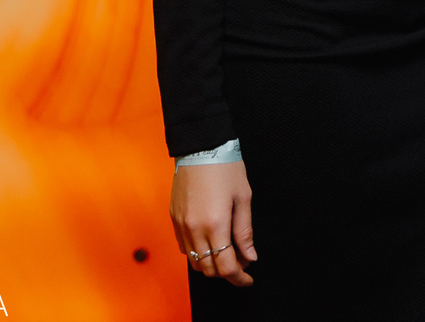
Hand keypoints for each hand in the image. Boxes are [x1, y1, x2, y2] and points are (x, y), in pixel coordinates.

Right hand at [170, 161, 256, 285]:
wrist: (200, 147)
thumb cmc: (225, 168)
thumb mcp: (243, 198)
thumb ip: (245, 231)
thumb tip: (250, 256)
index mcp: (216, 224)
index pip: (225, 266)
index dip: (239, 277)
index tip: (248, 278)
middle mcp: (194, 229)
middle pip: (208, 268)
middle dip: (226, 273)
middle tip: (242, 263)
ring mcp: (181, 225)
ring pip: (194, 261)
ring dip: (211, 264)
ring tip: (227, 253)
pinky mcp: (173, 219)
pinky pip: (183, 247)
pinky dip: (197, 252)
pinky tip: (210, 242)